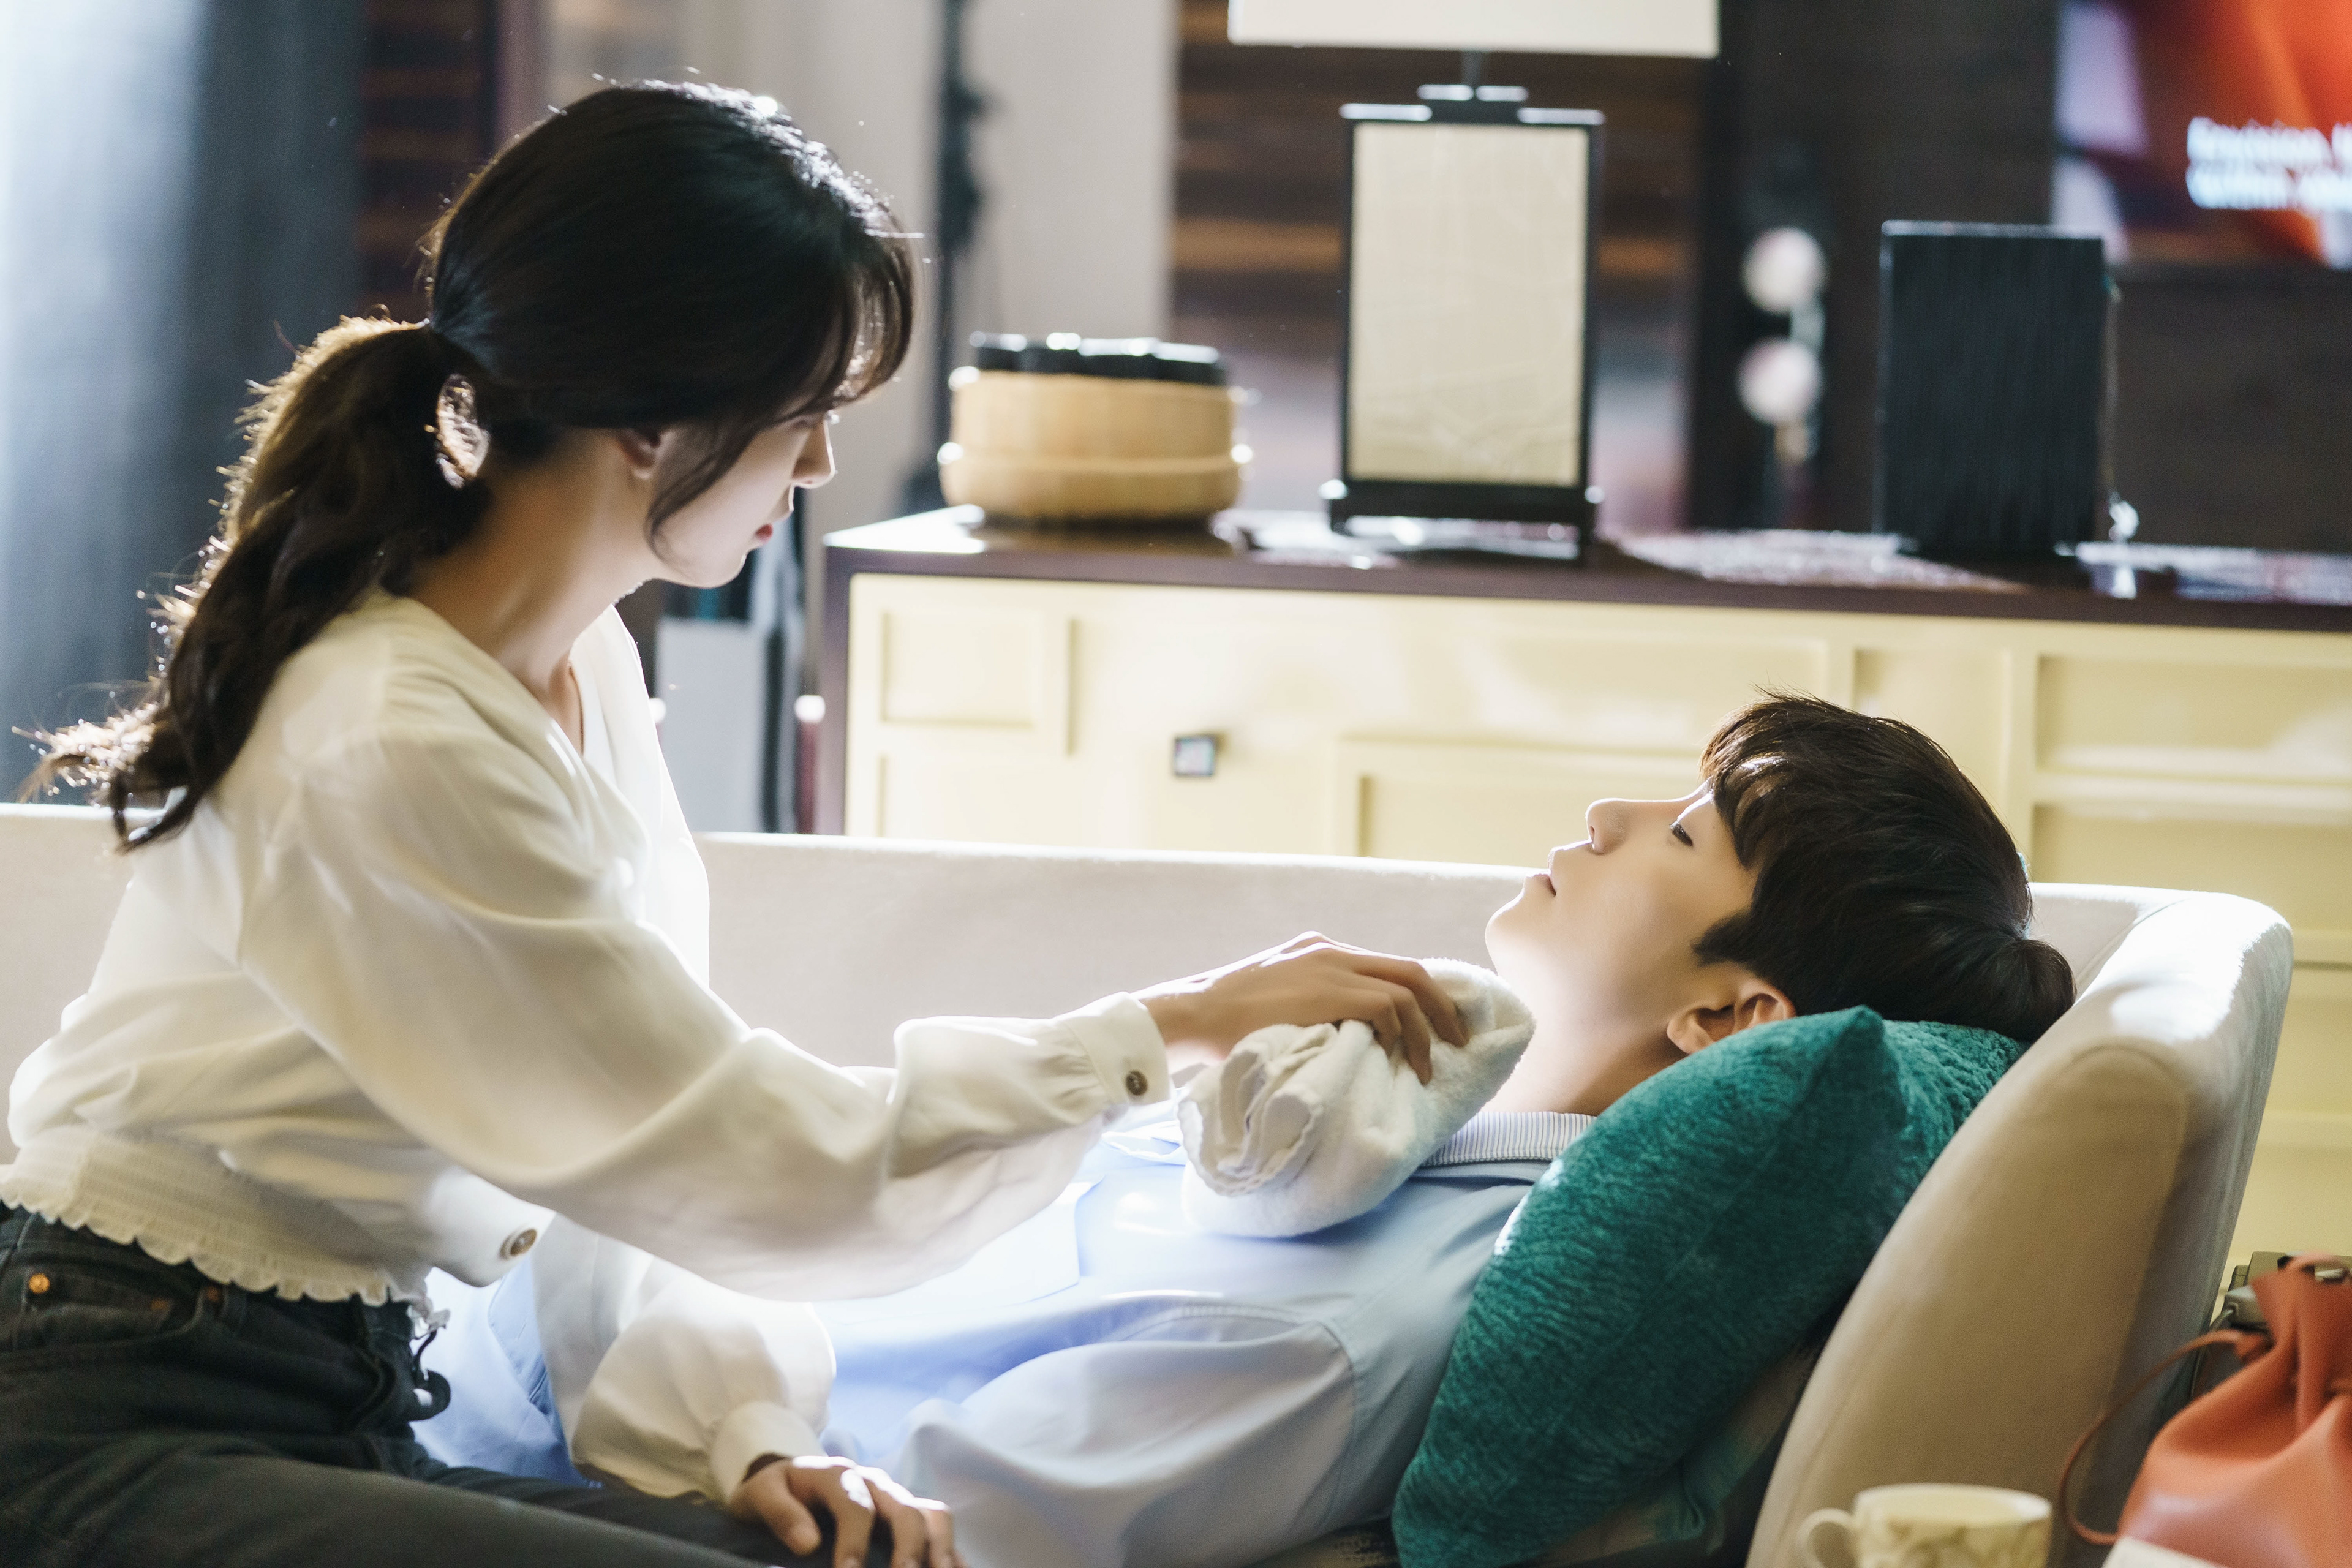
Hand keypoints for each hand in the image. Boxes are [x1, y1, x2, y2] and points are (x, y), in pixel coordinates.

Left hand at [730, 1454, 962, 1567]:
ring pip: (931, 1515)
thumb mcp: (761, 1495)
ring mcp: (895, 1497)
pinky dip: (950, 1552)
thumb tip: (808, 1543)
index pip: (855, 1507)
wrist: (787, 1480)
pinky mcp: (907, 1513)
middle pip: (904, 1510)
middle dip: (909, 1549)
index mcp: (838, 1476)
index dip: (855, 1543)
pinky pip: (938, 1527)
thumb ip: (780, 1513)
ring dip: (939, 1549)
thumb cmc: (775, 1491)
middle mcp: (875, 1483)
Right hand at [1137, 932, 1467, 1082]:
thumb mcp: (1277, 1005)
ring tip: (1432, 1065)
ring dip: (1426, 1029)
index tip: (1436, 1026)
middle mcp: (1331, 953)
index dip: (1419, 997)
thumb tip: (1345, 1043)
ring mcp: (1330, 968)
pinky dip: (1401, 1033)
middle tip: (1458, 1041)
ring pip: (1405, 988)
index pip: (1386, 968)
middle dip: (1441, 1007)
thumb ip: (1312, 1010)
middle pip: (1409, 971)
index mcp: (1320, 953)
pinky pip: (1386, 1005)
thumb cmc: (1225, 1024)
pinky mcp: (1328, 990)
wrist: (1192, 1013)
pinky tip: (1401, 1061)